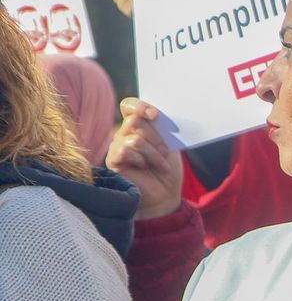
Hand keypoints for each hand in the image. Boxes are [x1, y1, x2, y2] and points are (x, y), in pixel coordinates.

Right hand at [107, 97, 182, 219]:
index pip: (130, 106)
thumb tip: (155, 115)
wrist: (165, 194)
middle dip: (156, 137)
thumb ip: (160, 130)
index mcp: (138, 126)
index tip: (156, 115)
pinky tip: (145, 168)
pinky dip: (142, 160)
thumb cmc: (167, 169)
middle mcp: (124, 133)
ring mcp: (117, 146)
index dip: (140, 106)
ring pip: (135, 139)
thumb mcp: (169, 146)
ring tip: (160, 165)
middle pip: (135, 120)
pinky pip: (125, 150)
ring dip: (153, 153)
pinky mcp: (113, 160)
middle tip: (165, 151)